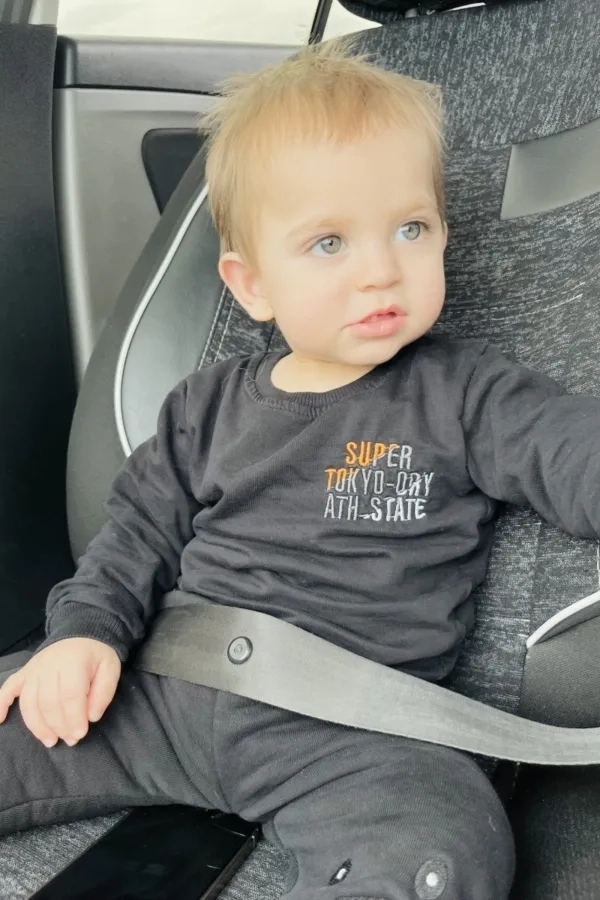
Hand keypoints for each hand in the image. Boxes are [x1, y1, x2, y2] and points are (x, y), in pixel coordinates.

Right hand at [0, 638, 120, 746]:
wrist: (81, 631)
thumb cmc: (96, 654)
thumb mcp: (110, 669)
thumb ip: (104, 693)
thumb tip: (91, 717)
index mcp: (72, 663)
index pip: (69, 696)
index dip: (74, 718)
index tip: (80, 733)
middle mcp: (48, 666)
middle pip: (48, 702)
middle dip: (59, 726)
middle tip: (70, 740)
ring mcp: (33, 669)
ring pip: (29, 702)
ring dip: (37, 725)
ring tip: (50, 740)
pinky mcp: (24, 672)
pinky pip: (8, 688)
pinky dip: (1, 704)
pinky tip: (0, 720)